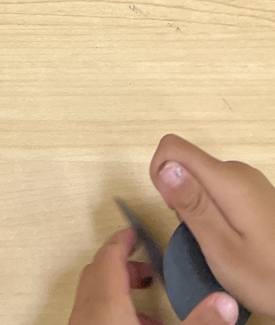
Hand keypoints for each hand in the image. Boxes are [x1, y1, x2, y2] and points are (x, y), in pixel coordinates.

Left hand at [67, 227, 237, 324]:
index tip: (134, 233)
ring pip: (94, 300)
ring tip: (154, 313)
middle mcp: (86, 314)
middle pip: (97, 276)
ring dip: (120, 296)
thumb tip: (223, 304)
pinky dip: (114, 317)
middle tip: (150, 271)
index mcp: (105, 306)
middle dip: (123, 268)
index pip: (107, 258)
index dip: (121, 242)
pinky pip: (94, 319)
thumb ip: (198, 324)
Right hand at [151, 134, 274, 314]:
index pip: (173, 147)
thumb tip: (164, 167)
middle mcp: (238, 171)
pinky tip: (233, 240)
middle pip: (188, 165)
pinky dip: (214, 210)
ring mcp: (250, 181)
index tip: (174, 210)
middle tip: (202, 238)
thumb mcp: (222, 249)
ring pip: (202, 179)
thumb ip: (193, 205)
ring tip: (220, 245)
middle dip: (181, 198)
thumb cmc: (268, 276)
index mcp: (228, 179)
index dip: (160, 174)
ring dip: (197, 207)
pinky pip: (220, 189)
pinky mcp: (256, 193)